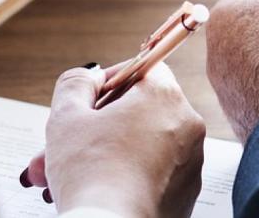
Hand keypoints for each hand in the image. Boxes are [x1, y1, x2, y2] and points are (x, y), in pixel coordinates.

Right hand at [22, 63, 205, 217]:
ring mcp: (191, 161)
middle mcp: (186, 124)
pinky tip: (98, 186)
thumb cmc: (91, 174)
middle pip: (140, 110)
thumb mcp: (67, 116)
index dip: (112, 79)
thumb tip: (89, 78)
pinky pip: (155, 171)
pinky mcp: (187, 191)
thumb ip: (76, 83)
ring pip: (143, 143)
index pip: (144, 67)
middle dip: (98, 124)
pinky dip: (129, 173)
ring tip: (69, 170)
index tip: (90, 97)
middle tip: (69, 140)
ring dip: (107, 151)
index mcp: (164, 96)